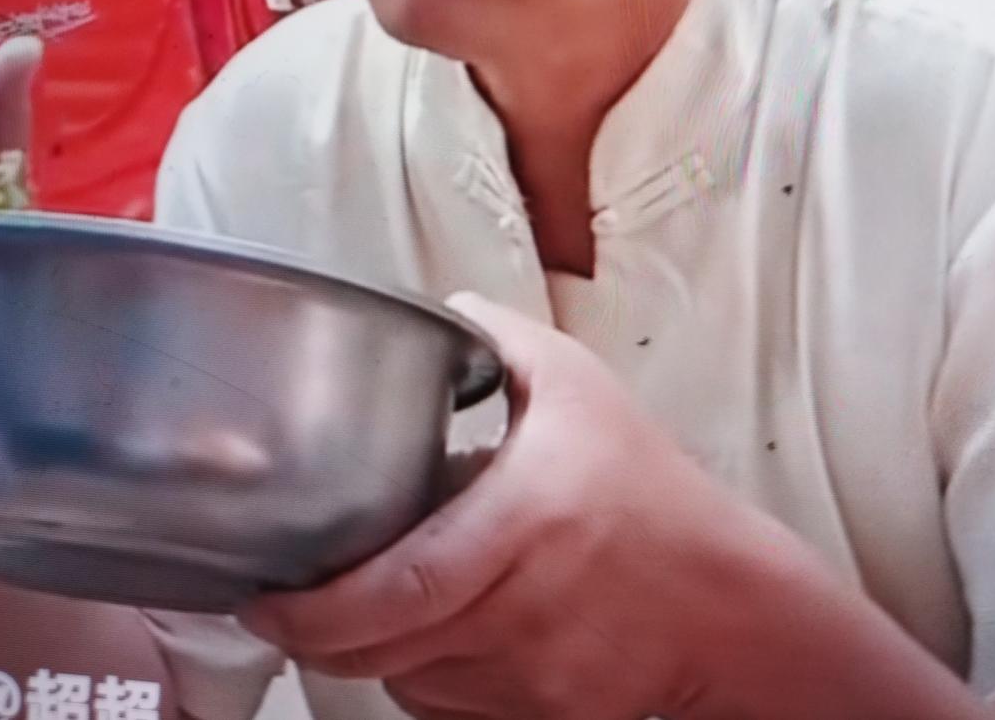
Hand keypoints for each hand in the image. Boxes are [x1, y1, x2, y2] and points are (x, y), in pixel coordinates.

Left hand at [239, 293, 768, 719]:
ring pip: (405, 679)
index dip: (317, 606)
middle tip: (280, 601)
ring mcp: (526, 673)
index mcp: (523, 521)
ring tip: (355, 602)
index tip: (267, 590)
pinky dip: (417, 673)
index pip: (399, 588)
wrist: (727, 603)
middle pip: (381, 649)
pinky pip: (446, 702)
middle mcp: (518, 608)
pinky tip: (426, 629)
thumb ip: (503, 342)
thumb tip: (444, 315)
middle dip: (315, 634)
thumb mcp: (580, 389)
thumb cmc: (654, 493)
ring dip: (367, 649)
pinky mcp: (535, 712)